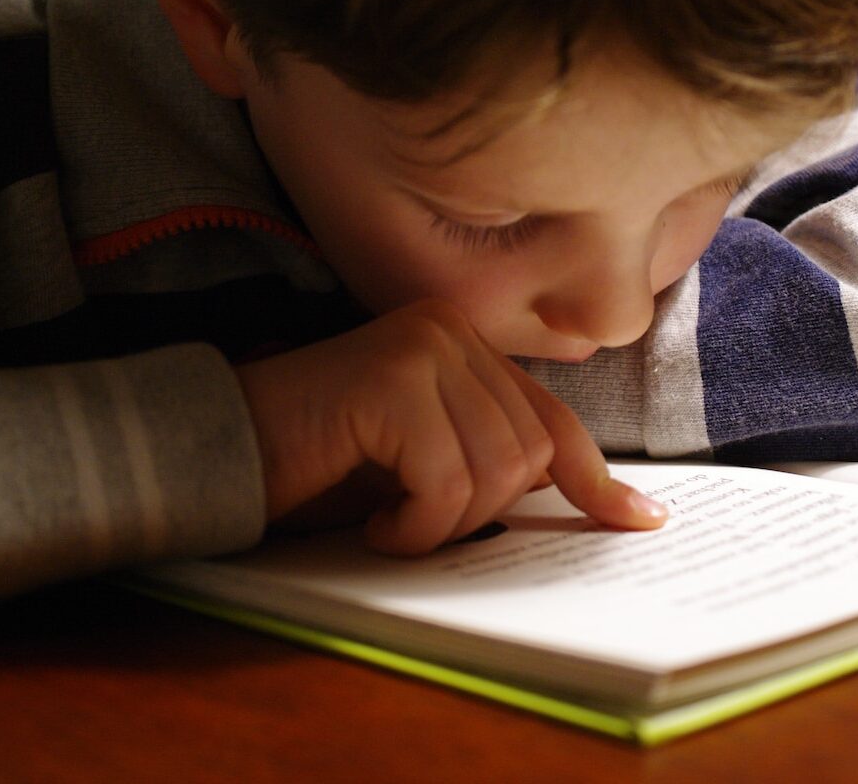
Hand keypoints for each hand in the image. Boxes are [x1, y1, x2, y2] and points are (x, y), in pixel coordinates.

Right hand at [234, 299, 667, 553]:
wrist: (217, 453)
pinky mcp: (392, 380)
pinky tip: (371, 522)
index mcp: (463, 344)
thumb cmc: (316, 467)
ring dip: (442, 524)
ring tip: (387, 519)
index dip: (597, 479)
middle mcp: (448, 331)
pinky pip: (446, 483)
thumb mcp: (421, 465)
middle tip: (414, 523)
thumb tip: (596, 503)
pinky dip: (413, 527)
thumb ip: (491, 460)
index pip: (551, 419)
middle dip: (480, 515)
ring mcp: (422, 348)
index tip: (639, 521)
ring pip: (496, 472)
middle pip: (528, 454)